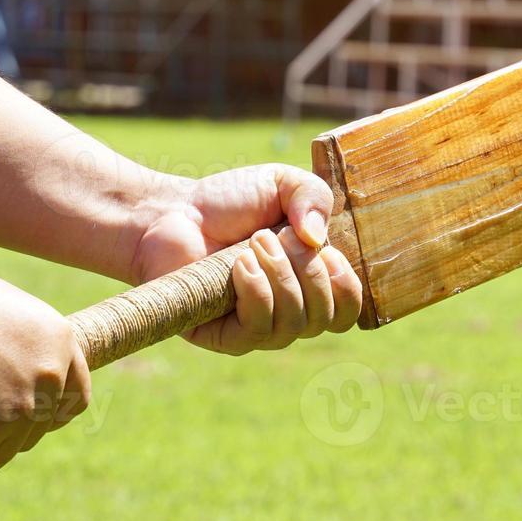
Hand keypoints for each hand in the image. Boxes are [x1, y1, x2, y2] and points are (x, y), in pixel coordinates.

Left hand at [130, 165, 361, 354]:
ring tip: (252, 244)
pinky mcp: (225, 338)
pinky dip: (257, 292)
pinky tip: (240, 265)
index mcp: (310, 283)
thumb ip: (314, 196)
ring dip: (280, 276)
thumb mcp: (282, 182)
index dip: (346, 286)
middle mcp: (290, 312)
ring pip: (295, 324)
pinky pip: (258, 330)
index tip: (326, 251)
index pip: (347, 312)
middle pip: (327, 319)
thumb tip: (319, 239)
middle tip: (273, 235)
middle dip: (310, 272)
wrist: (173, 212)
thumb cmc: (228, 202)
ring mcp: (259, 328)